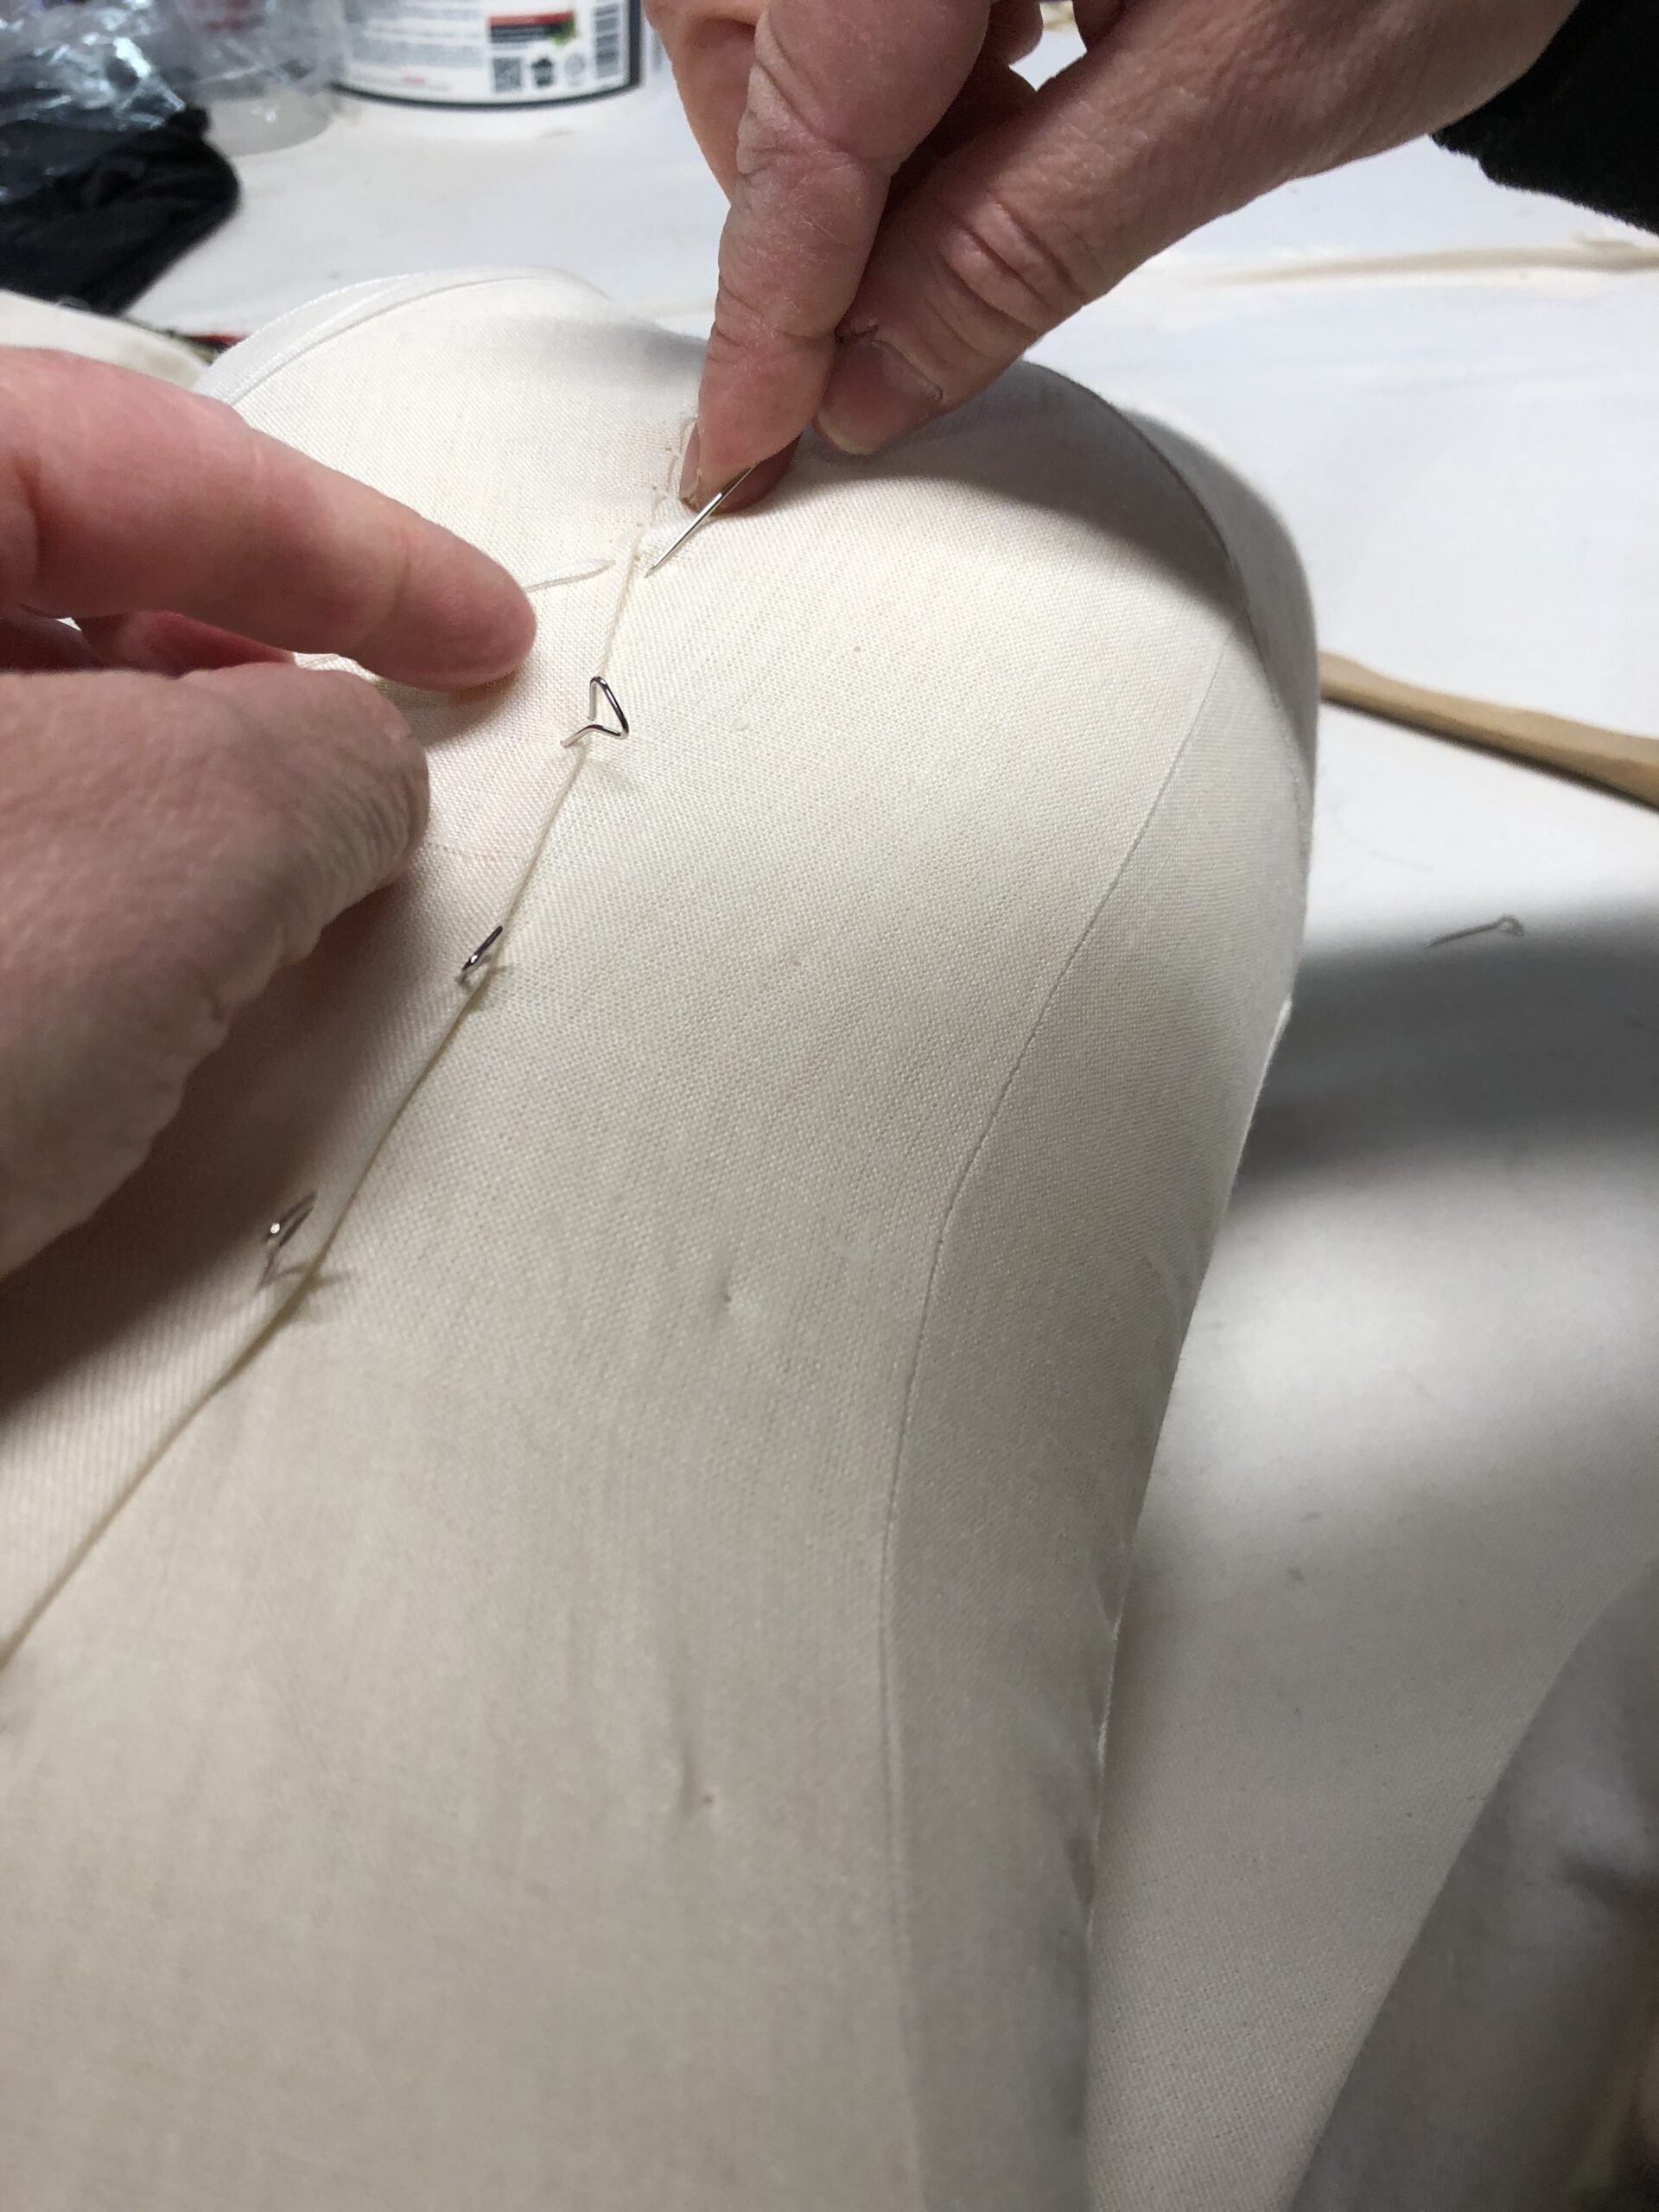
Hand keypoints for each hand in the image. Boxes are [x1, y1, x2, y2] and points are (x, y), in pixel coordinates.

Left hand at [0, 349, 533, 1278]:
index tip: (495, 640)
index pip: (137, 456)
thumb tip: (352, 762)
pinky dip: (49, 888)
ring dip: (149, 798)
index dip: (359, 549)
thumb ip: (327, 754)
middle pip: (45, 576)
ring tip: (255, 907)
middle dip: (238, 668)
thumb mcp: (177, 847)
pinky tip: (109, 989)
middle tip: (373, 768)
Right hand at [654, 0, 1575, 500]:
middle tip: (905, 293)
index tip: (742, 443)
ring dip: (858, 135)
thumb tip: (874, 382)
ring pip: (776, 13)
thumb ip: (1024, 246)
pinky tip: (1013, 101)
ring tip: (1013, 161)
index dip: (773, 300)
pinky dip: (906, 79)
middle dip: (802, 186)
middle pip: (741, 35)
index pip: (809, 111)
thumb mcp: (1231, 100)